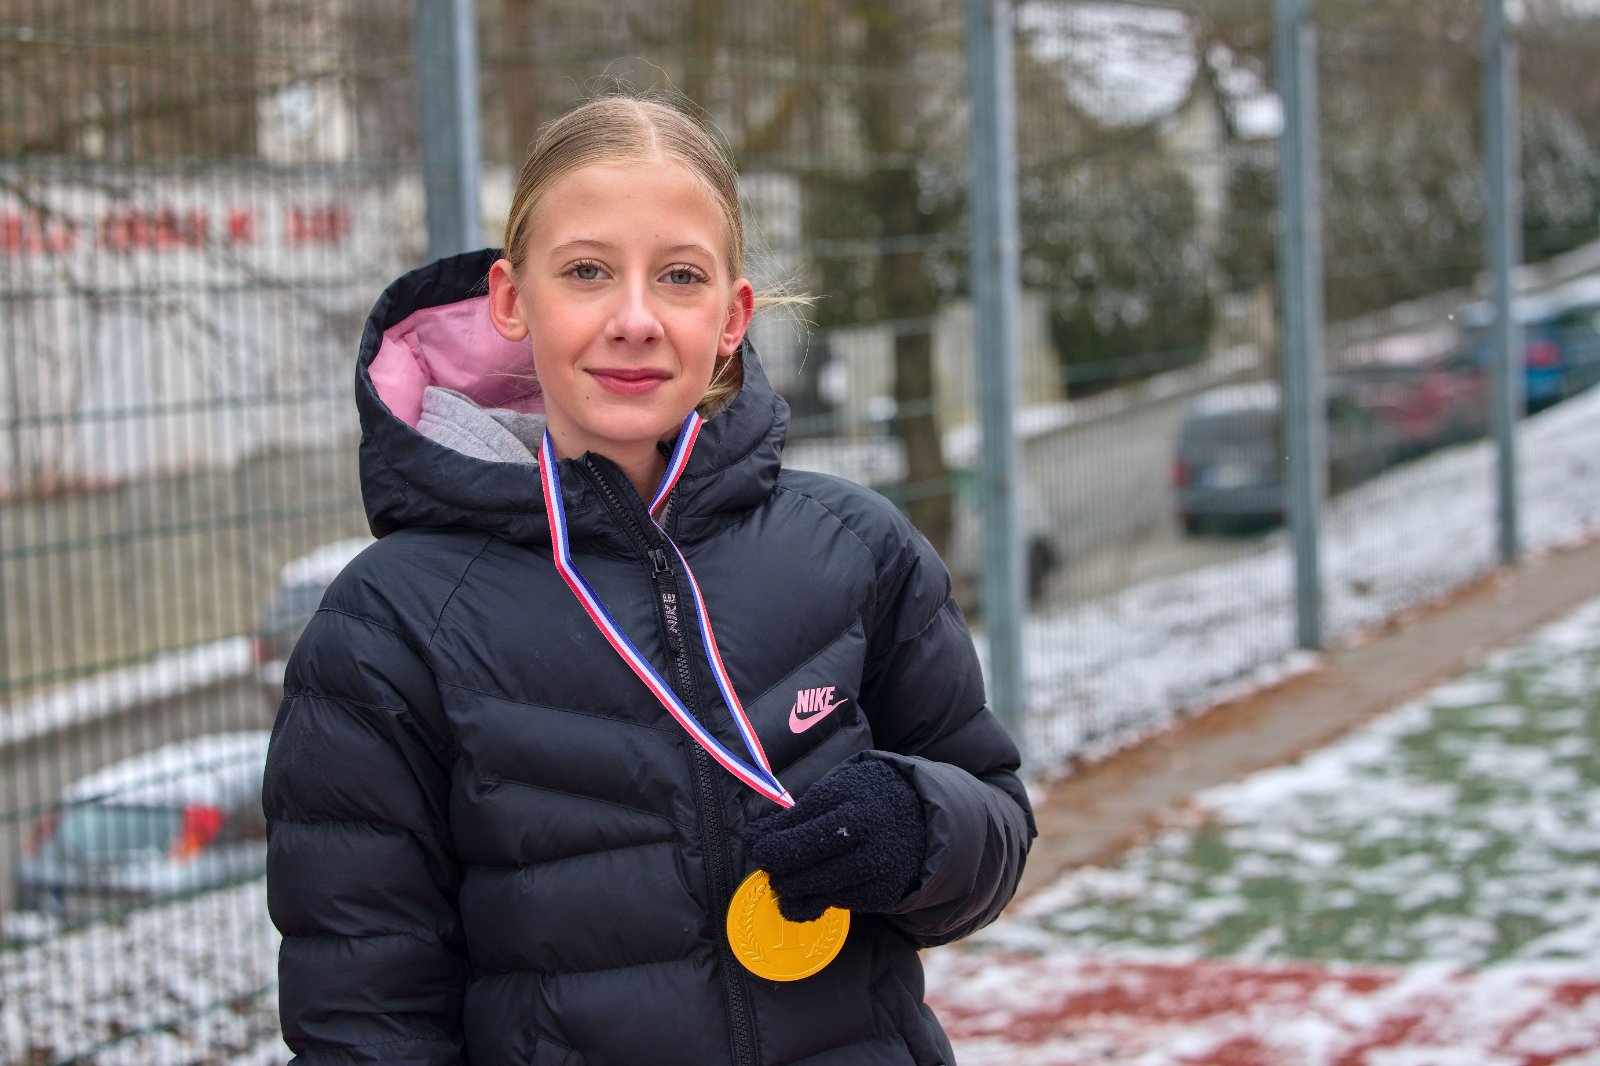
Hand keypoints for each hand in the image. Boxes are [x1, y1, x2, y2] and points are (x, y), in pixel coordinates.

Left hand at [741, 758, 926, 921]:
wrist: (918, 817)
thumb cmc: (862, 799)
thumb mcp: (829, 795)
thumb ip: (791, 818)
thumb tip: (751, 840)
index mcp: (854, 814)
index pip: (803, 840)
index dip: (773, 849)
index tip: (757, 850)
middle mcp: (870, 847)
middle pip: (809, 873)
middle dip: (780, 874)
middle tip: (771, 868)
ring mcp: (879, 874)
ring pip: (820, 893)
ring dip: (794, 890)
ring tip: (785, 880)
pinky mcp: (883, 895)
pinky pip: (838, 903)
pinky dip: (818, 897)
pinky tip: (812, 887)